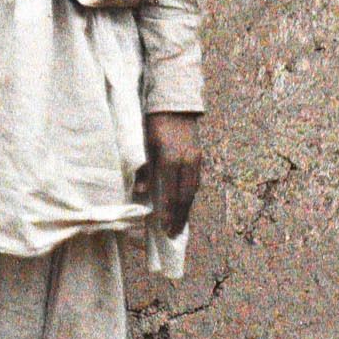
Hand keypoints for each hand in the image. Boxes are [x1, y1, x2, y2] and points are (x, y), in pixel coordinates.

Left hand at [135, 111, 202, 239]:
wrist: (174, 104)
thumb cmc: (153, 125)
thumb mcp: (145, 147)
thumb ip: (144, 171)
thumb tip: (139, 194)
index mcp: (171, 159)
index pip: (170, 194)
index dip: (168, 213)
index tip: (164, 229)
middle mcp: (187, 162)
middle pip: (185, 197)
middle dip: (180, 217)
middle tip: (173, 234)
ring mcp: (196, 159)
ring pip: (193, 190)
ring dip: (186, 209)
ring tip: (180, 225)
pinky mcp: (199, 157)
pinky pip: (195, 181)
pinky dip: (189, 196)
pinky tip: (185, 204)